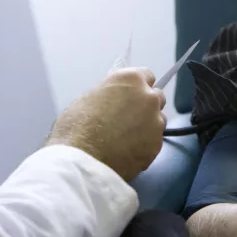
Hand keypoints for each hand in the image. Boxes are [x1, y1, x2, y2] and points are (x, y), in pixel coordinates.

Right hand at [47, 68, 165, 180]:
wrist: (83, 161)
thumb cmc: (77, 127)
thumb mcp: (88, 98)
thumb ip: (110, 94)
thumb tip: (114, 99)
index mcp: (130, 80)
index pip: (146, 75)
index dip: (137, 87)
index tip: (130, 96)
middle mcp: (148, 97)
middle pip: (156, 97)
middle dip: (146, 105)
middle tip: (128, 118)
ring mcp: (155, 122)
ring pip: (158, 120)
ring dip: (148, 125)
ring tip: (127, 138)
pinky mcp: (157, 145)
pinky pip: (154, 141)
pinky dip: (145, 144)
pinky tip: (128, 152)